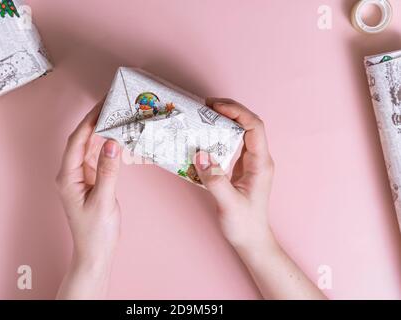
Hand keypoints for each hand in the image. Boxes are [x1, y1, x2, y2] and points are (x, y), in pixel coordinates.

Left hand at [56, 102, 120, 298]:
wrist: (95, 252)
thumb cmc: (95, 231)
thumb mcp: (103, 200)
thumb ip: (108, 171)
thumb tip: (112, 143)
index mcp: (67, 177)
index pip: (77, 141)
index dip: (89, 121)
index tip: (102, 105)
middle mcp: (71, 173)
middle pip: (81, 140)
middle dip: (95, 121)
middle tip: (111, 104)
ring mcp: (80, 176)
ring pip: (89, 147)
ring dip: (101, 131)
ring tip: (115, 115)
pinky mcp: (91, 180)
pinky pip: (97, 157)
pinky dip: (106, 146)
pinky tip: (116, 137)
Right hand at [194, 98, 274, 250]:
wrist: (251, 239)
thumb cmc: (244, 224)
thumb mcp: (229, 203)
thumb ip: (215, 180)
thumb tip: (200, 154)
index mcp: (260, 164)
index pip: (254, 127)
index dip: (236, 112)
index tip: (215, 107)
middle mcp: (258, 159)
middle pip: (248, 124)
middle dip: (229, 111)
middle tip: (205, 105)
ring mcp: (250, 163)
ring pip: (241, 132)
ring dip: (223, 121)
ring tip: (204, 115)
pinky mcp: (240, 168)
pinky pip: (232, 144)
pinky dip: (219, 135)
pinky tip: (205, 136)